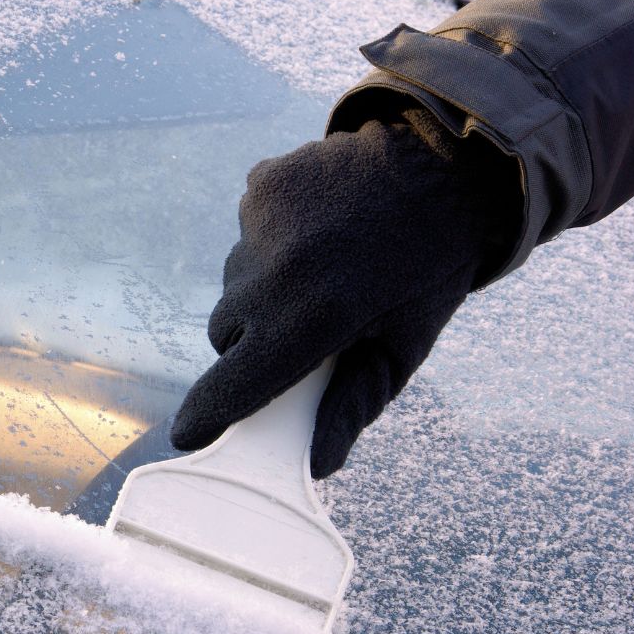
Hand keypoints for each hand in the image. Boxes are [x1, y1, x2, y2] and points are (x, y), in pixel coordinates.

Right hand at [170, 108, 521, 477]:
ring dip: (260, 288)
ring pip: (233, 281)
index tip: (188, 434)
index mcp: (316, 318)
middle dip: (248, 342)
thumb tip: (317, 464)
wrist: (445, 169)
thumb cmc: (428, 273)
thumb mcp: (401, 348)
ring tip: (317, 269)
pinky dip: (270, 241)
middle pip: (224, 332)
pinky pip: (245, 233)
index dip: (207, 414)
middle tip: (294, 330)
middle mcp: (278, 271)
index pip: (236, 382)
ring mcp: (263, 222)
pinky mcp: (260, 186)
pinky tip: (314, 230)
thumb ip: (352, 407)